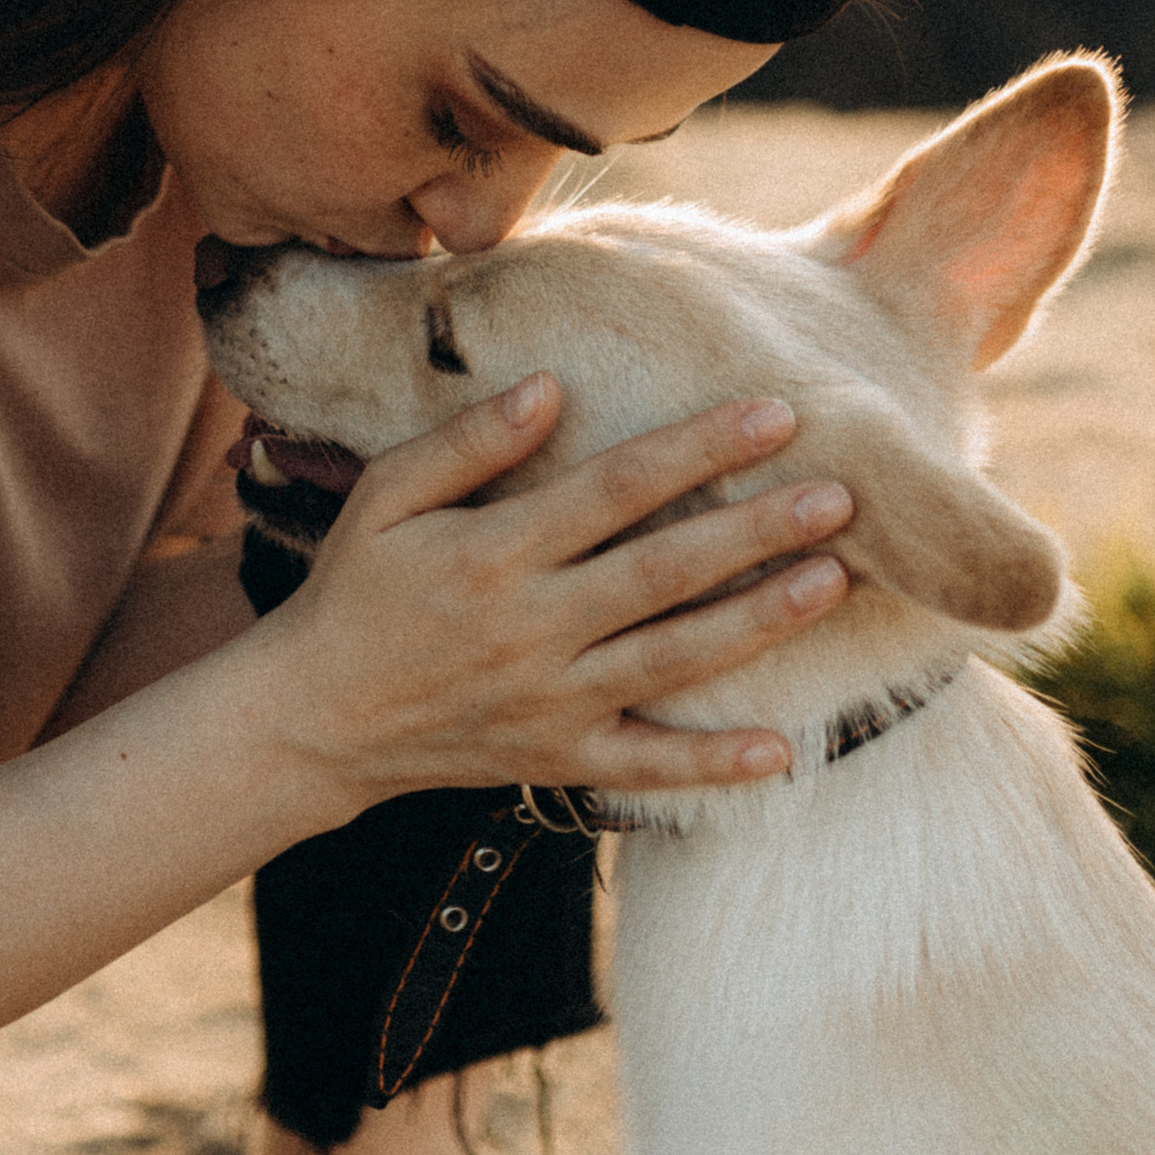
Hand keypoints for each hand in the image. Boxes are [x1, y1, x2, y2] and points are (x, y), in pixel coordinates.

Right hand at [237, 375, 854, 814]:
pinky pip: (646, 767)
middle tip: (842, 494)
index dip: (699, 449)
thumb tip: (551, 388)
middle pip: (666, 571)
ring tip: (836, 582)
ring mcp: (551, 700)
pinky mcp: (557, 759)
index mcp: (495, 552)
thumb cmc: (354, 593)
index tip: (775, 414)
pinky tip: (783, 751)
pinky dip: (713, 764)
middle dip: (758, 530)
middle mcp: (533, 627)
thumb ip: (466, 443)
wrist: (312, 721)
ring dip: (760, 621)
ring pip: (674, 659)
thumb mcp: (384, 499)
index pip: (617, 489)